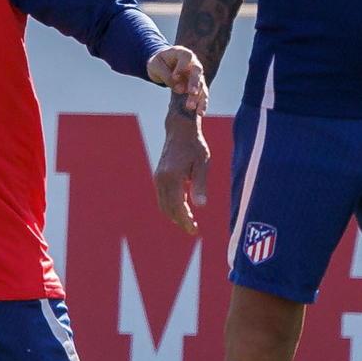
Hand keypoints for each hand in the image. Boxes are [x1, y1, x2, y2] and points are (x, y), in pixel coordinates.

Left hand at [147, 45, 208, 115]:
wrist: (162, 65)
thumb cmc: (158, 63)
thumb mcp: (156, 66)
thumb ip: (167, 76)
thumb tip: (180, 90)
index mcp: (181, 53)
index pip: (187, 57)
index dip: (182, 66)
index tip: (175, 76)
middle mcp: (192, 63)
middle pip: (197, 71)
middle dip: (195, 82)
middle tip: (191, 92)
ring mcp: (196, 75)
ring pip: (200, 85)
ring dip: (196, 96)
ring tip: (190, 107)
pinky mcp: (197, 86)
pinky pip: (202, 95)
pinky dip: (202, 104)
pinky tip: (200, 113)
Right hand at [153, 120, 210, 234]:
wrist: (180, 130)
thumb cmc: (195, 145)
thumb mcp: (202, 164)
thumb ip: (200, 185)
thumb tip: (201, 206)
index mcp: (173, 177)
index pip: (178, 206)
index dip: (185, 221)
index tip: (194, 230)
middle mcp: (162, 179)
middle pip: (168, 208)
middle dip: (180, 221)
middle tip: (193, 229)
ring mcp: (158, 178)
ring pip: (163, 204)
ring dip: (174, 215)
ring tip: (188, 221)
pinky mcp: (159, 177)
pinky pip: (162, 197)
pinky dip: (171, 206)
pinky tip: (183, 207)